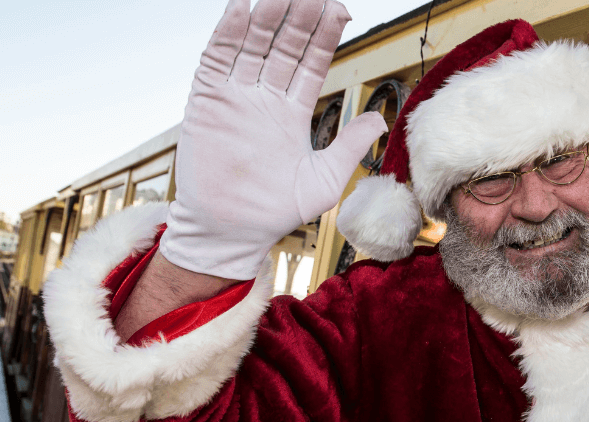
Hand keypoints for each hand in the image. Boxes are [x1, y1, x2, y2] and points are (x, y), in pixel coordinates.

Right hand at [160, 0, 387, 279]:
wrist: (231, 232)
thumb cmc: (276, 212)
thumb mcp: (324, 180)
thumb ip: (349, 147)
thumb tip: (380, 119)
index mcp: (292, 111)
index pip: (311, 62)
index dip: (324, 36)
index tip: (339, 9)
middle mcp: (264, 98)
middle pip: (285, 46)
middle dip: (300, 18)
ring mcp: (235, 96)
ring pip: (253, 45)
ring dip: (268, 17)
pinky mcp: (207, 101)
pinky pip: (217, 60)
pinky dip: (228, 34)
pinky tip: (242, 8)